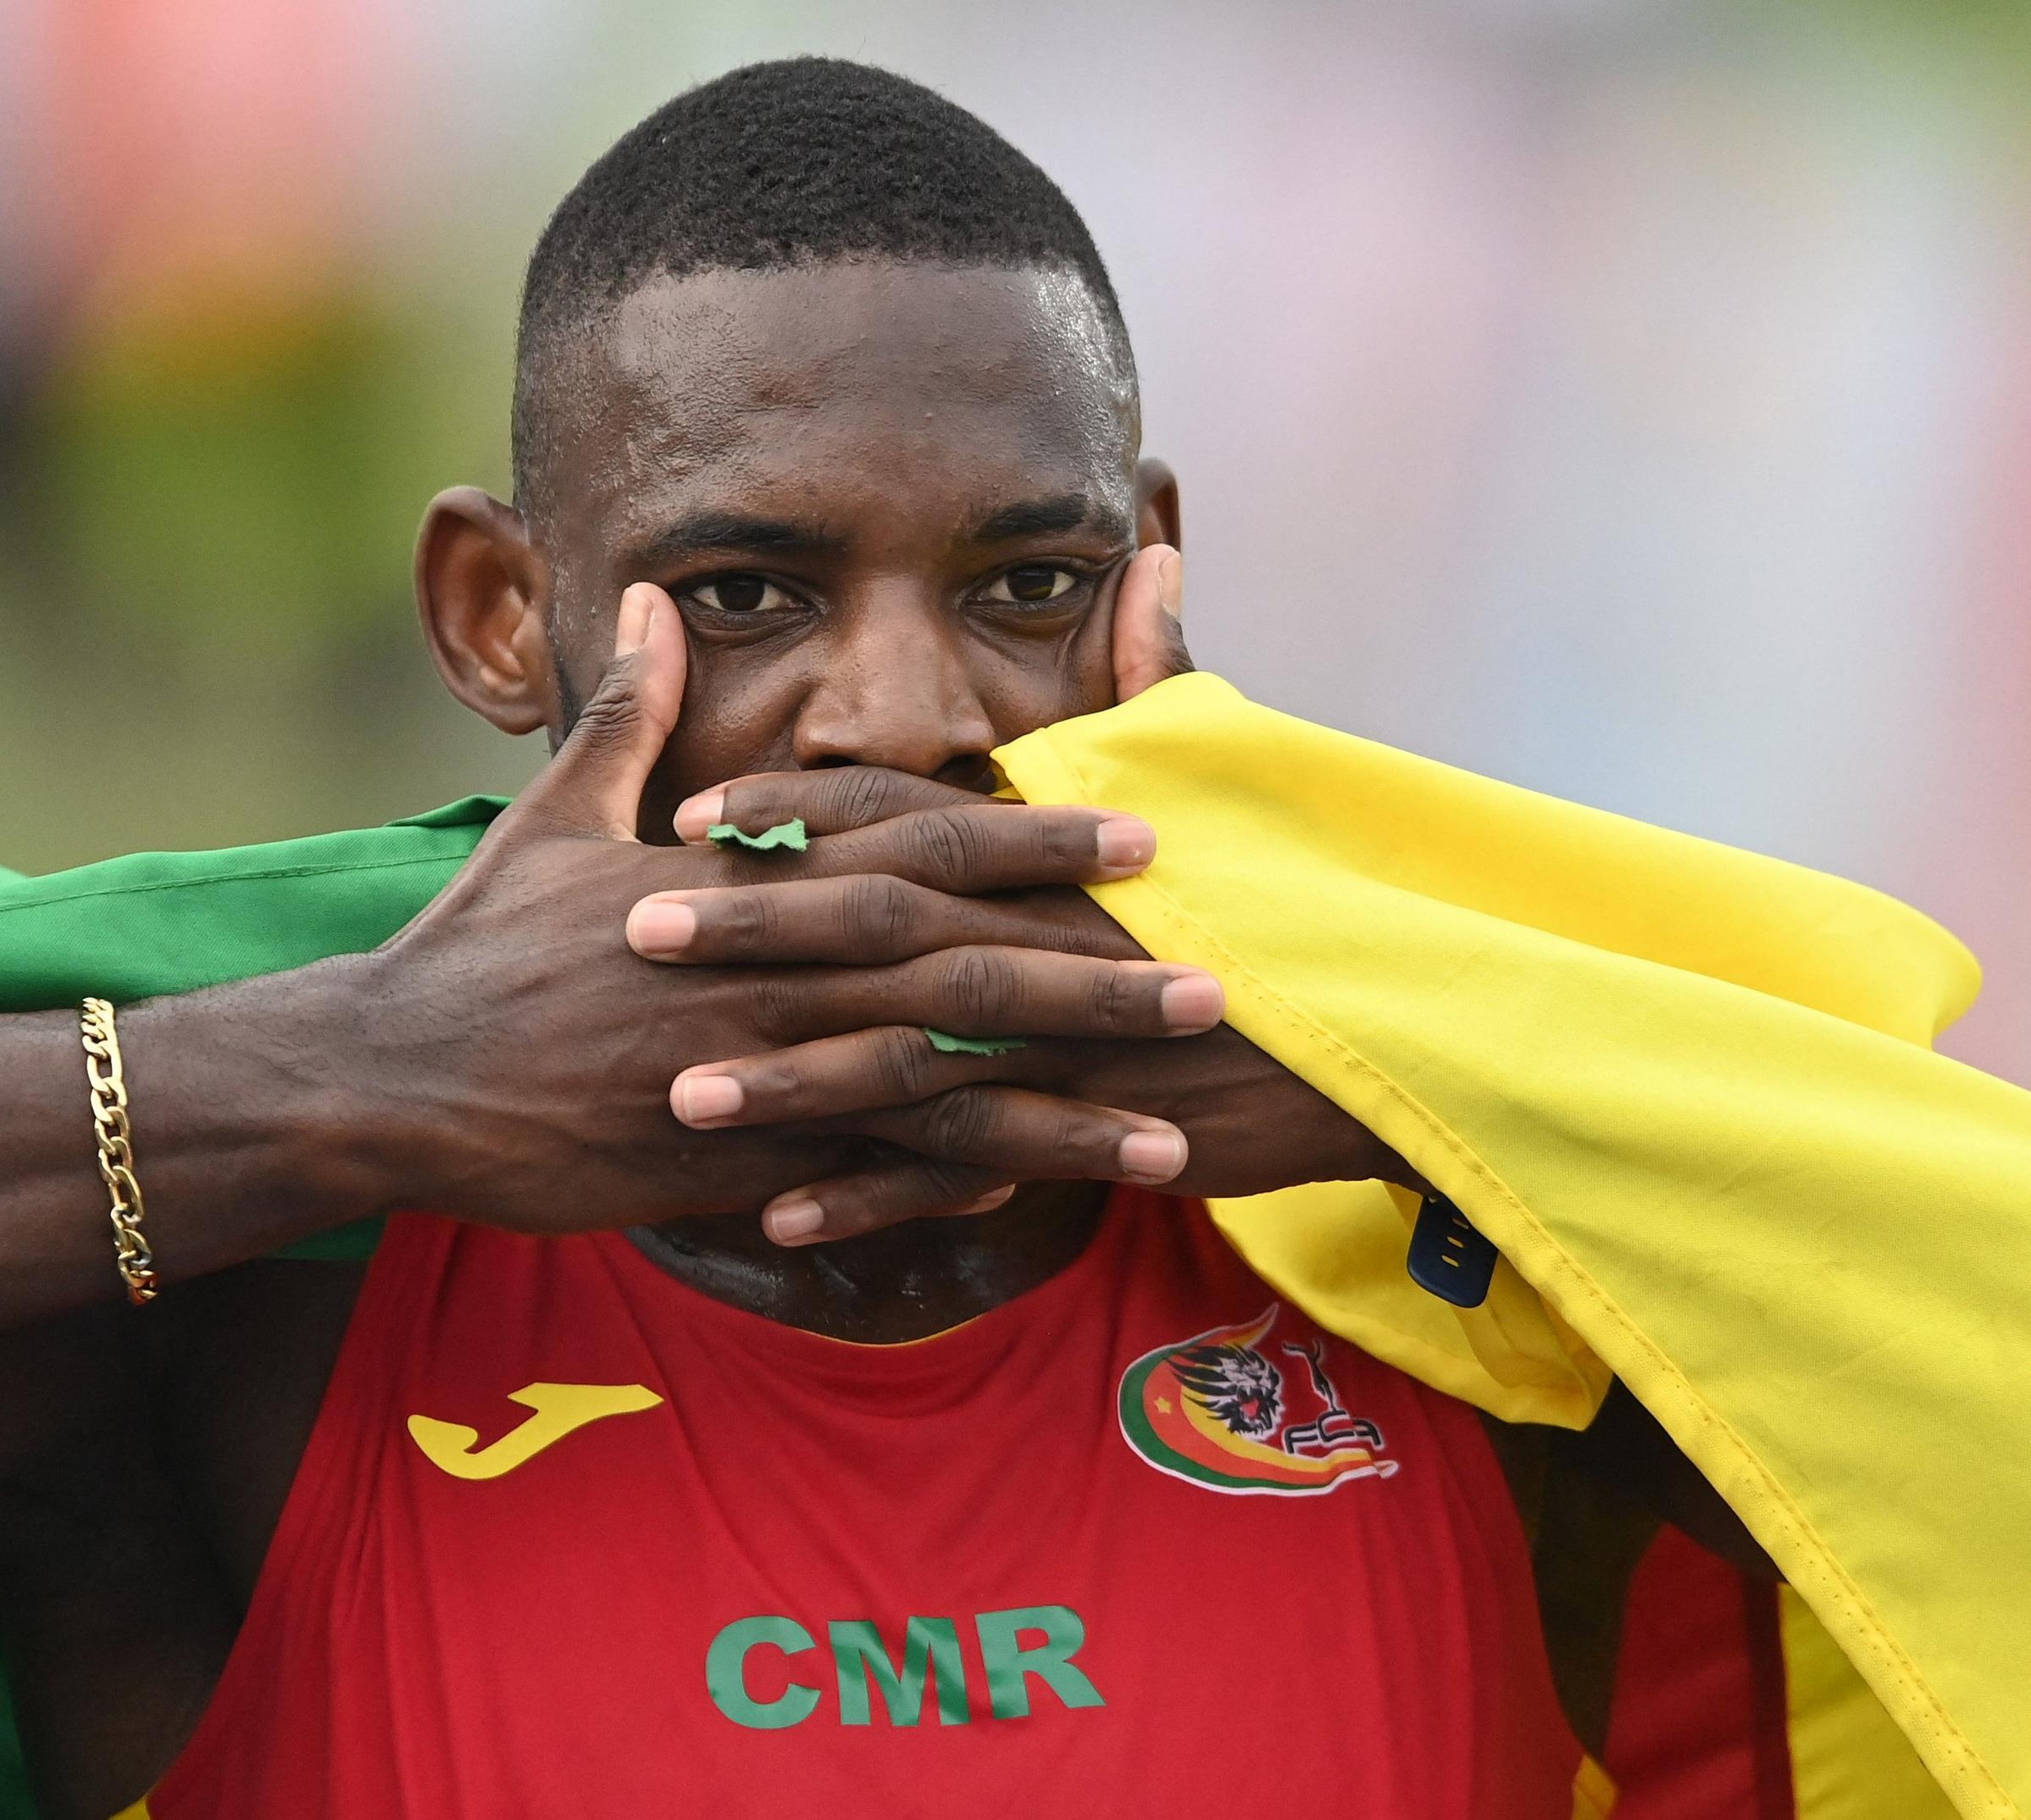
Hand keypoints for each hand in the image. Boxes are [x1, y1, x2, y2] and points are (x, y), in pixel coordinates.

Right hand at [295, 584, 1224, 1236]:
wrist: (388, 1078)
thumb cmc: (475, 946)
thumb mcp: (551, 813)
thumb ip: (625, 711)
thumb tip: (648, 600)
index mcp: (739, 881)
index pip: (914, 850)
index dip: (1033, 840)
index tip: (1140, 830)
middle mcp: (762, 974)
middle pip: (956, 969)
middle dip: (1090, 976)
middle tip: (1214, 982)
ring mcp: (745, 1075)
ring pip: (932, 1088)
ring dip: (1059, 1108)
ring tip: (1170, 1127)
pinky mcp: (719, 1163)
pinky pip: (854, 1176)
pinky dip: (947, 1182)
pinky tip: (1041, 1194)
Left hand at [620, 548, 1408, 1243]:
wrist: (1396, 1033)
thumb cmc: (1295, 903)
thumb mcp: (1230, 783)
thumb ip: (1162, 683)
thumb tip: (1152, 562)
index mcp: (1056, 853)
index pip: (910, 814)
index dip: (797, 812)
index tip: (693, 813)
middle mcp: (1046, 937)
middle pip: (879, 922)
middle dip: (752, 924)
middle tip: (634, 926)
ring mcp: (1065, 1041)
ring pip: (904, 1057)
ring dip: (786, 1077)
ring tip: (677, 1091)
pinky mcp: (1091, 1135)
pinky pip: (959, 1174)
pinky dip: (870, 1197)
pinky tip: (776, 1210)